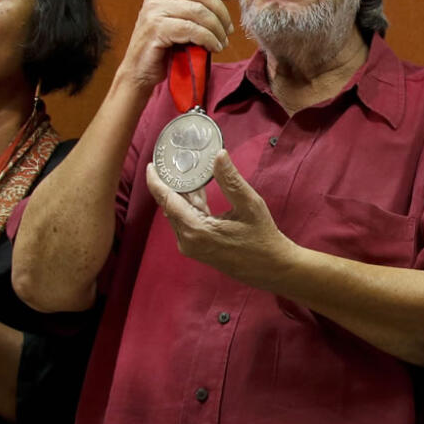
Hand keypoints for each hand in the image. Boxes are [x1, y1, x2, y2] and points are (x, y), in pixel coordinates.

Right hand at [117, 0, 233, 95]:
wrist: (140, 69)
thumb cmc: (165, 45)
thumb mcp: (180, 18)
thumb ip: (195, 4)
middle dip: (222, 14)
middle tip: (228, 31)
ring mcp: (155, 9)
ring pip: (200, 12)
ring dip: (217, 29)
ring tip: (221, 42)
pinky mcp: (156, 28)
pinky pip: (192, 29)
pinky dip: (209, 39)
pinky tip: (213, 47)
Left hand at [145, 150, 292, 289]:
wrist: (271, 268)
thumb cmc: (262, 238)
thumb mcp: (250, 205)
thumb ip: (231, 180)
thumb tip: (218, 155)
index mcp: (196, 229)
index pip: (166, 200)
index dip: (156, 181)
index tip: (151, 164)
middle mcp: (187, 240)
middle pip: (170, 206)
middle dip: (171, 184)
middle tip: (175, 161)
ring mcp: (191, 247)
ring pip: (178, 214)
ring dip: (183, 195)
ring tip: (188, 173)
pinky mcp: (197, 249)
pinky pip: (186, 223)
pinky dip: (190, 207)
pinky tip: (199, 193)